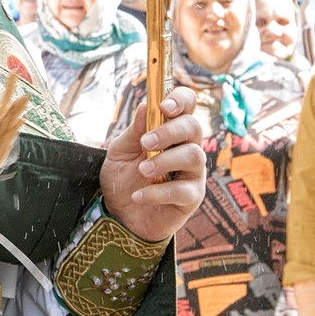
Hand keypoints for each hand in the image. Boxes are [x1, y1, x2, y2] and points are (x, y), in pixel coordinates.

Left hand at [98, 87, 207, 240]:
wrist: (121, 215)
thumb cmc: (124, 178)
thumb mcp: (121, 151)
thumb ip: (134, 131)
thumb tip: (146, 105)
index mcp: (171, 131)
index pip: (187, 105)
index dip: (180, 100)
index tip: (164, 106)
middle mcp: (187, 147)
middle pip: (193, 127)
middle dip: (170, 132)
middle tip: (146, 143)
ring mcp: (193, 173)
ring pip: (194, 156)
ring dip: (165, 161)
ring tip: (142, 170)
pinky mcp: (192, 197)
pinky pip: (183, 190)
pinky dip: (157, 192)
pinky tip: (138, 196)